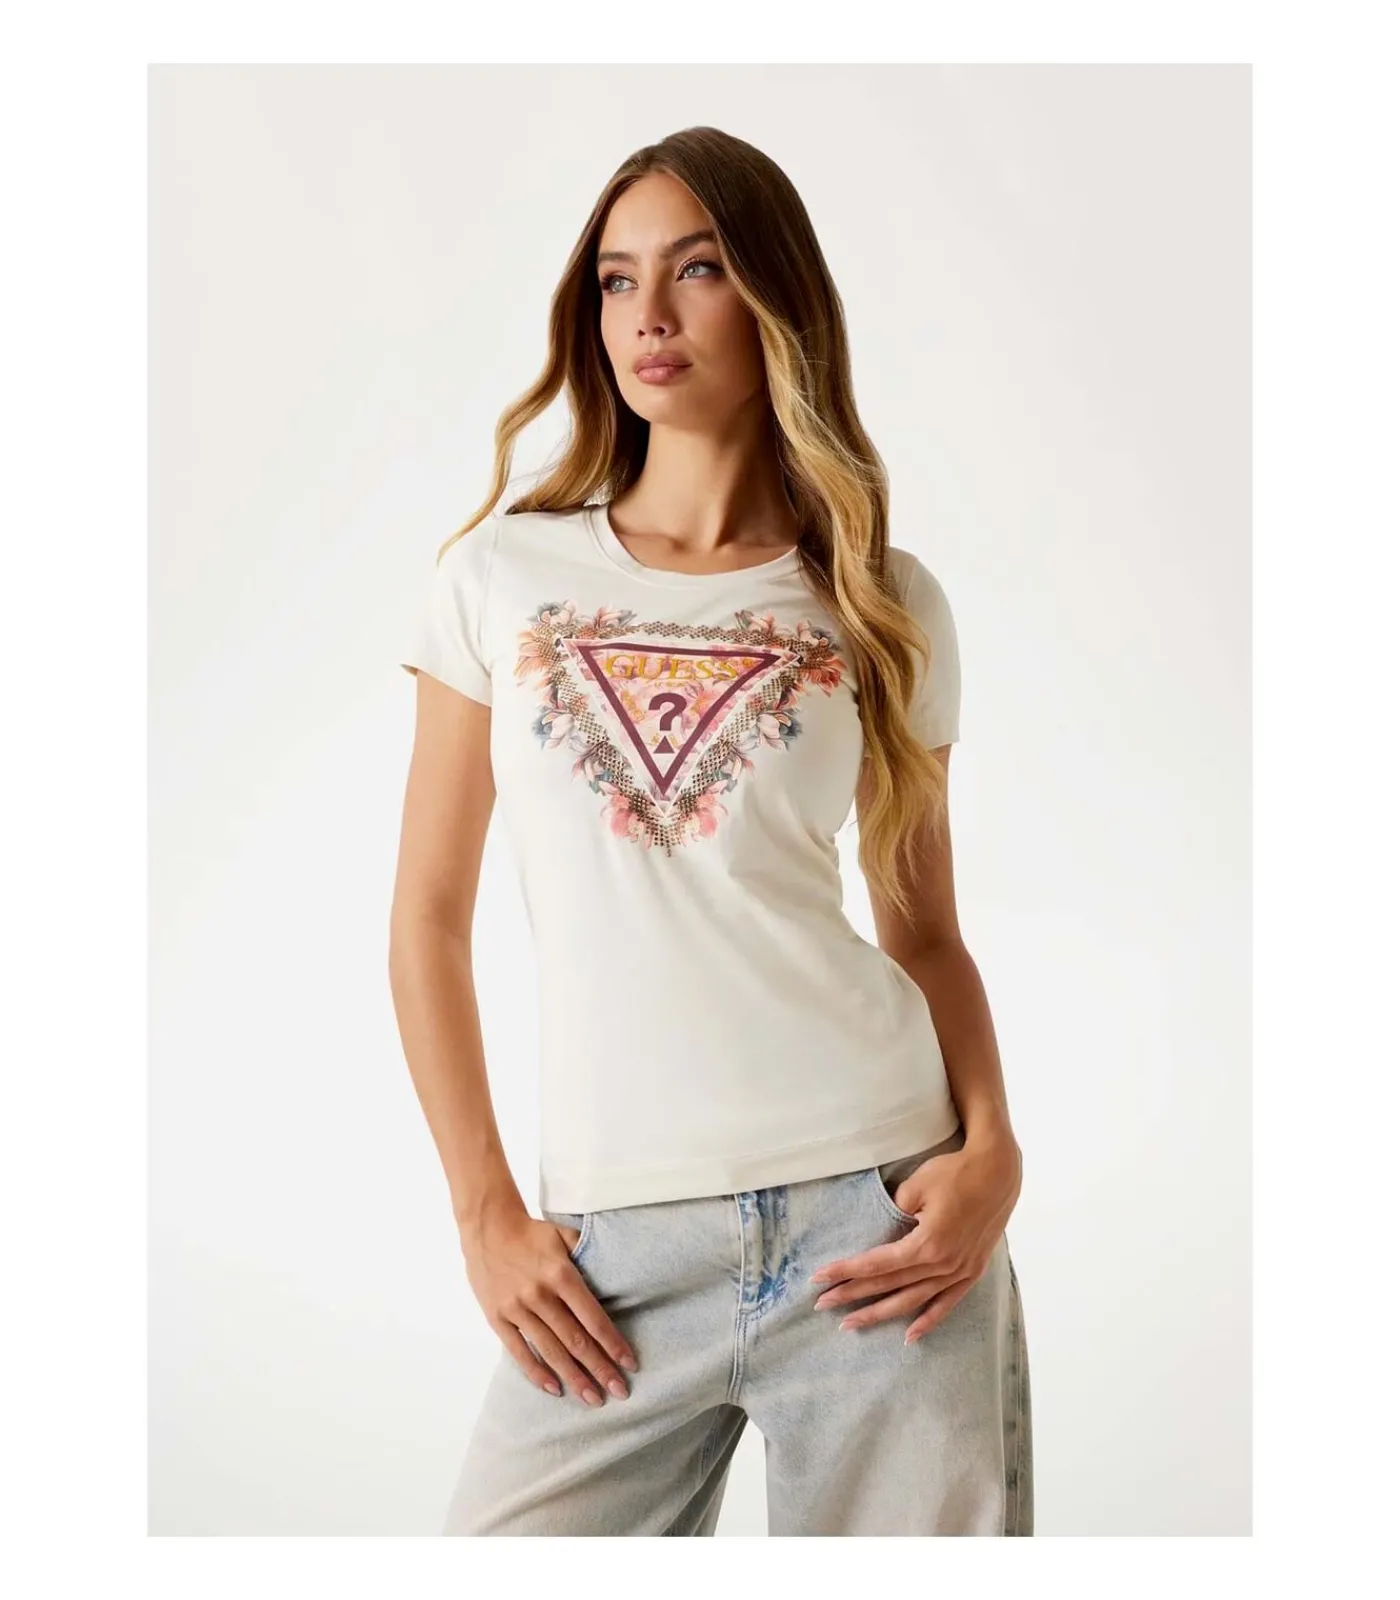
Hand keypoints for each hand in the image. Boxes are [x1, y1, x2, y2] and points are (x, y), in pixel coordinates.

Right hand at [460, 1206, 638, 1404]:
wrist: (487, 1227)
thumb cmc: (531, 1233)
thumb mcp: (563, 1235)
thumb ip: (588, 1254)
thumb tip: (615, 1274)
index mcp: (561, 1274)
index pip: (593, 1318)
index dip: (612, 1343)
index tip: (629, 1364)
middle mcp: (541, 1295)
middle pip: (575, 1340)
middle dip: (599, 1369)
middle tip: (619, 1393)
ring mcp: (517, 1309)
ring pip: (550, 1350)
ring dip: (573, 1378)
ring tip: (592, 1399)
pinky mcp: (497, 1318)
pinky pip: (519, 1351)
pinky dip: (536, 1372)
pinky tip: (554, 1389)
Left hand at [809, 1131, 1022, 1342]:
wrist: (997, 1172)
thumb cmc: (954, 1172)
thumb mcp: (916, 1186)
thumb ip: (895, 1212)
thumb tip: (882, 1231)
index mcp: (927, 1244)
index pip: (876, 1264)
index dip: (845, 1271)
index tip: (819, 1278)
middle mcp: (942, 1265)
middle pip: (888, 1285)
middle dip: (852, 1295)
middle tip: (822, 1304)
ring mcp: (959, 1272)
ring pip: (913, 1301)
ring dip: (880, 1313)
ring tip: (851, 1324)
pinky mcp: (971, 1272)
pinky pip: (947, 1303)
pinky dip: (928, 1321)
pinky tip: (909, 1336)